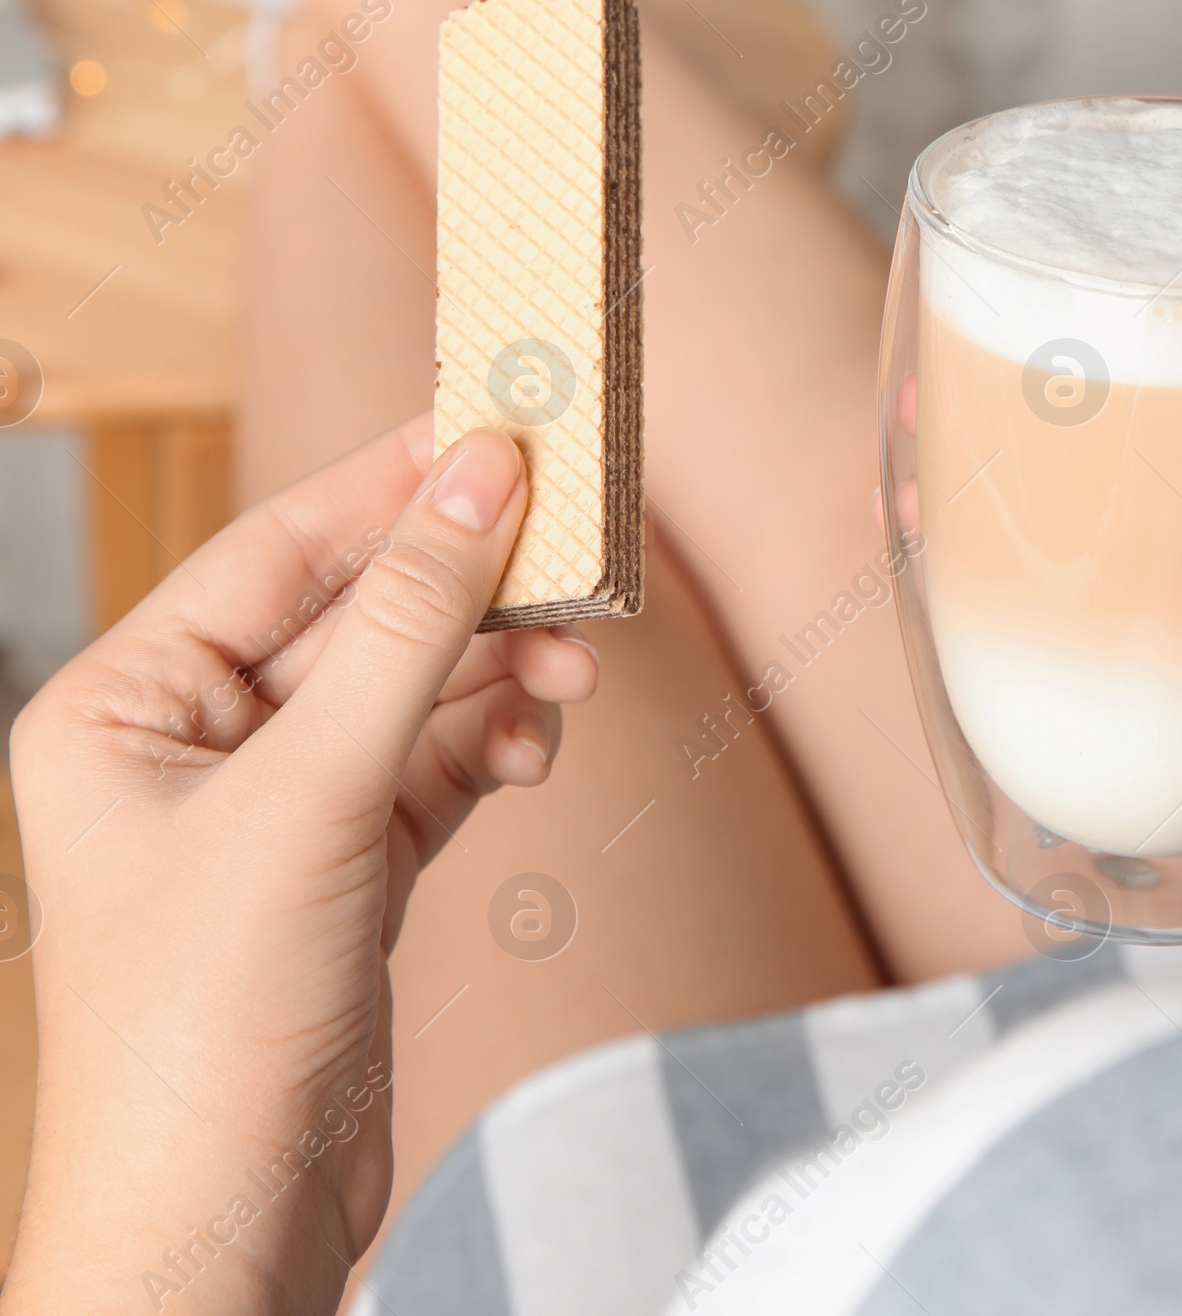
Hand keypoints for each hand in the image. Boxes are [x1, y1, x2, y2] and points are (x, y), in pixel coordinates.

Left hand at [4, 416, 597, 1314]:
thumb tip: (484, 475)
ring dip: (497, 671)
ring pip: (407, 689)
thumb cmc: (201, 1034)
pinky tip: (540, 746)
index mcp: (122, 705)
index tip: (502, 426)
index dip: (393, 484)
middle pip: (355, 614)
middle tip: (578, 545)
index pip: (277, 549)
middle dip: (468, 588)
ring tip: (580, 669)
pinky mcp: (338, 875)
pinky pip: (431, 767)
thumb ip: (408, 627)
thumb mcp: (311, 800)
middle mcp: (186, 746)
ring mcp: (267, 812)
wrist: (217, 1250)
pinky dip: (492, 747)